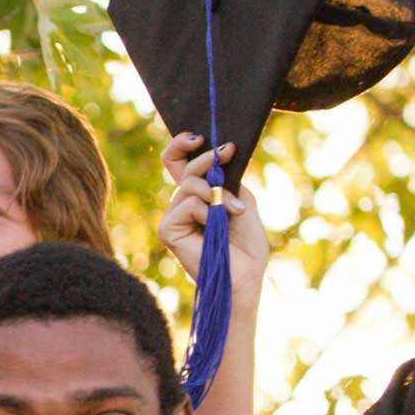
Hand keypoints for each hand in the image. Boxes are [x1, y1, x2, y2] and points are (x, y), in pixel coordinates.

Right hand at [158, 132, 269, 298]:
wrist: (245, 278)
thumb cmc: (247, 248)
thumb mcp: (244, 202)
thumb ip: (227, 181)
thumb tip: (215, 161)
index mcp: (197, 197)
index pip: (179, 163)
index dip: (183, 145)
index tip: (202, 136)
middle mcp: (181, 204)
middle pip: (180, 165)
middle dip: (206, 157)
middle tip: (228, 151)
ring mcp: (172, 217)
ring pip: (189, 184)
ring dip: (217, 193)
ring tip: (235, 212)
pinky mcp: (168, 229)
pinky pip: (188, 204)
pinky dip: (207, 210)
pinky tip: (216, 225)